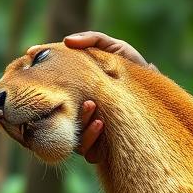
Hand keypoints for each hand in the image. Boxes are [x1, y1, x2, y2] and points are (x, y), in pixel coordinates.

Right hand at [34, 31, 149, 163]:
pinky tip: (101, 123)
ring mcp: (86, 134)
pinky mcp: (101, 152)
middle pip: (54, 117)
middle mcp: (76, 115)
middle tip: (69, 88)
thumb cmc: (130, 68)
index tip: (39, 74)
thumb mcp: (114, 48)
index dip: (38, 84)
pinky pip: (88, 152)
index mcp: (73, 94)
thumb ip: (92, 40)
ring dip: (78, 121)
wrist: (154, 89)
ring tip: (91, 104)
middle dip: (58, 106)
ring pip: (69, 136)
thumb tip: (67, 41)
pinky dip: (90, 138)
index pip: (49, 95)